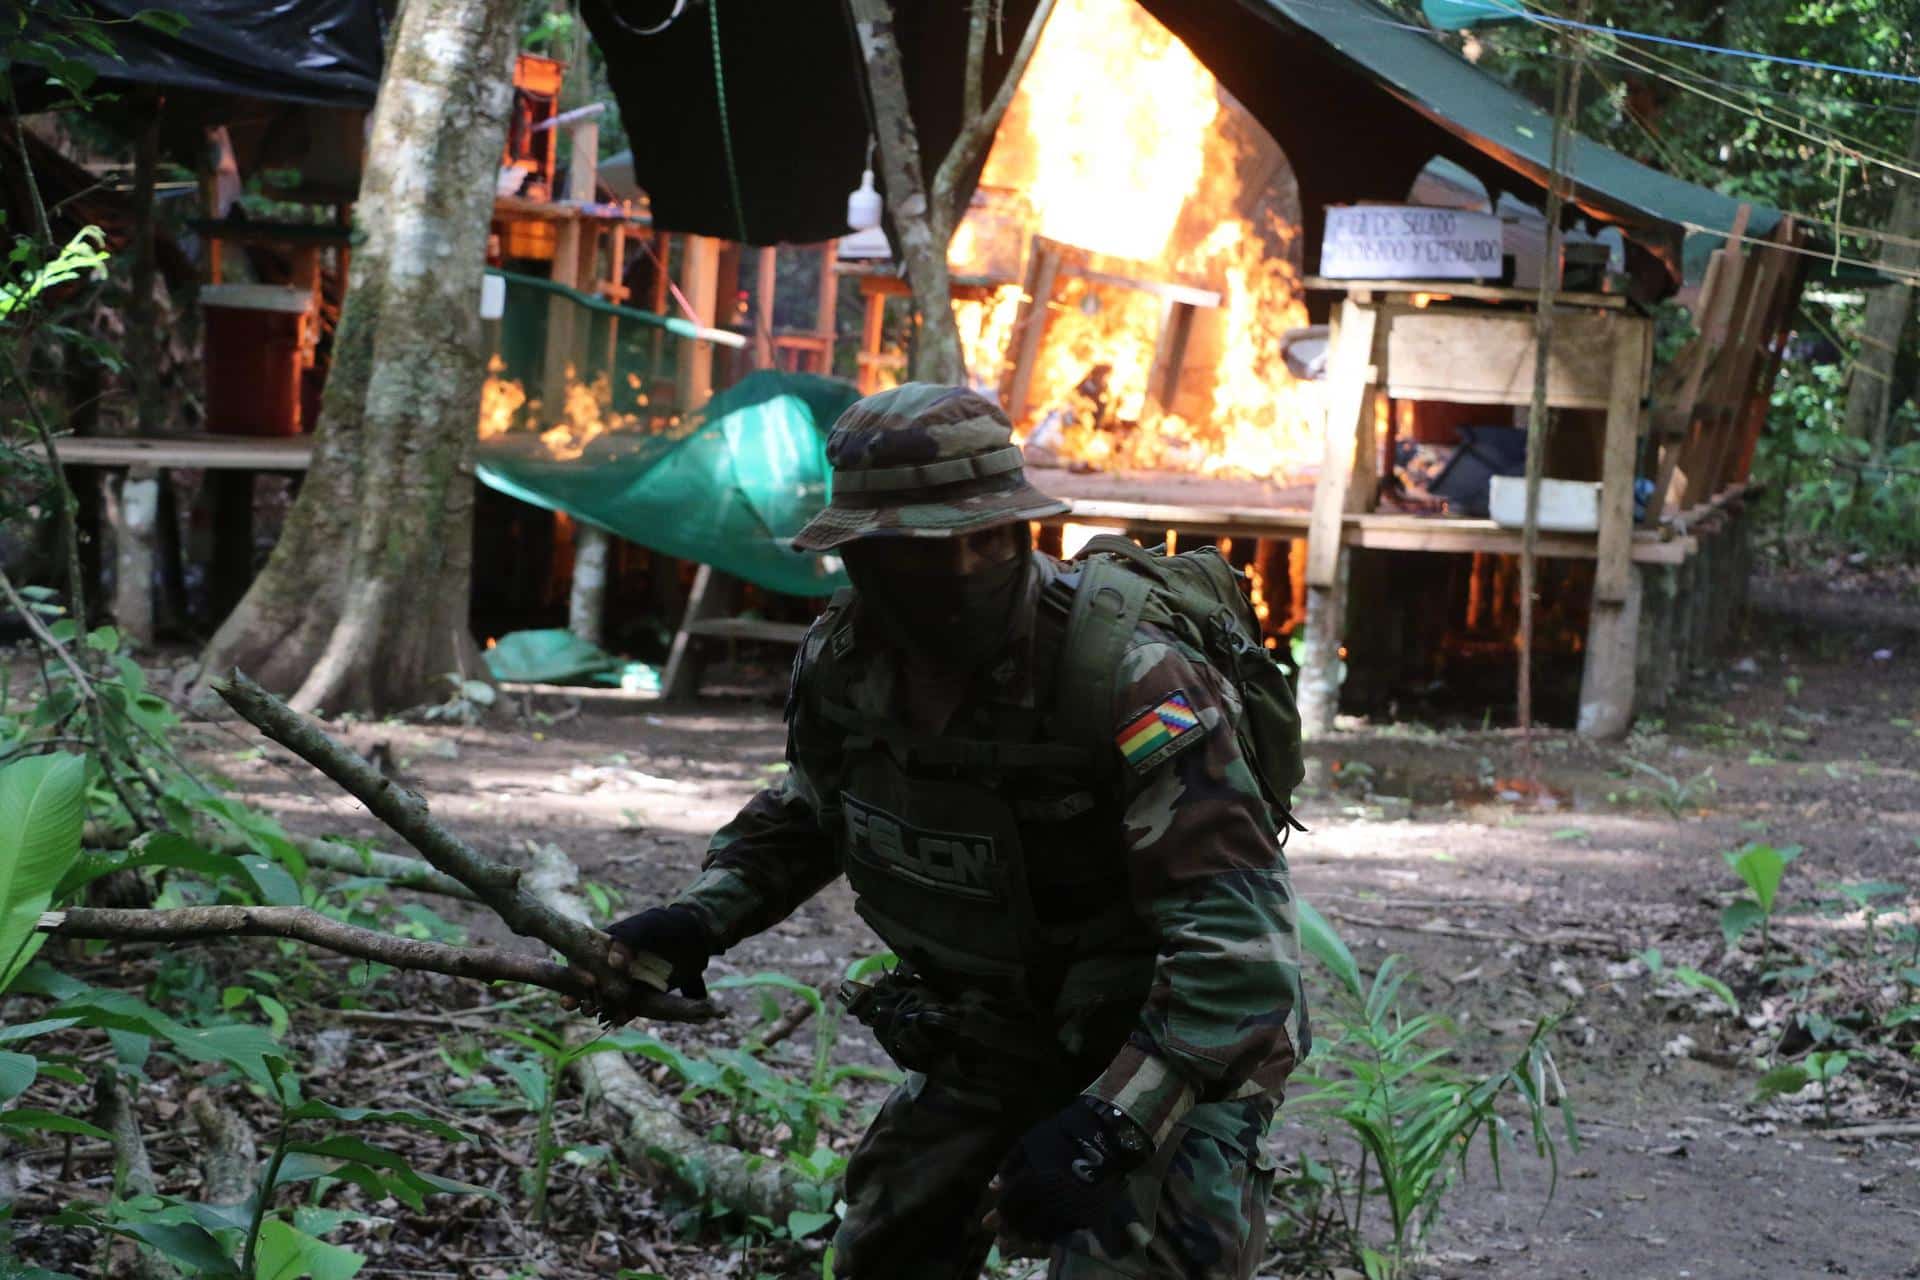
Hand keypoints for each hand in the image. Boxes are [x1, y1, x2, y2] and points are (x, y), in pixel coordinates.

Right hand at [560, 904, 714, 1022]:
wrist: (695, 939)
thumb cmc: (666, 926)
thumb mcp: (649, 925)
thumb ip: (630, 937)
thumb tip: (612, 960)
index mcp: (604, 944)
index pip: (579, 957)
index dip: (575, 971)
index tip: (585, 981)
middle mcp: (608, 965)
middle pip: (584, 982)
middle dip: (575, 994)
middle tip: (572, 1004)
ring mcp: (622, 982)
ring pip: (601, 998)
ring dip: (594, 1007)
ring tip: (592, 1013)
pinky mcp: (637, 997)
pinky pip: (624, 1008)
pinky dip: (619, 1014)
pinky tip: (620, 1019)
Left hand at [983, 1098, 1151, 1244]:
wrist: (1102, 1135)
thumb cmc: (1061, 1134)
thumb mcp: (1029, 1142)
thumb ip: (1009, 1165)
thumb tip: (993, 1187)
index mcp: (1034, 1179)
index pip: (1010, 1206)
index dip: (999, 1216)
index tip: (989, 1223)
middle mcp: (1050, 1199)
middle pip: (1025, 1223)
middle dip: (1011, 1230)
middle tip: (1002, 1236)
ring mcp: (1070, 1208)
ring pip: (1044, 1232)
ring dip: (1029, 1237)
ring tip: (1021, 1238)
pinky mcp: (1087, 1214)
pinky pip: (1064, 1231)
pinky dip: (1050, 1235)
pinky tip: (1042, 1233)